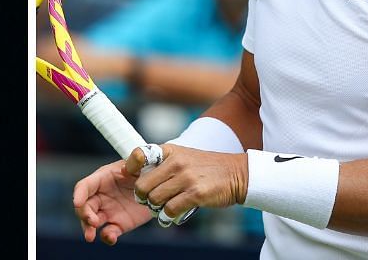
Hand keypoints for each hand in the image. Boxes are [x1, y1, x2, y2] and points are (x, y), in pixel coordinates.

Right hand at [73, 160, 152, 244]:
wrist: (159, 187)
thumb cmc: (147, 170)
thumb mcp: (143, 164)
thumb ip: (136, 162)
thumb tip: (129, 163)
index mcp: (103, 178)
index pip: (85, 186)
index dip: (79, 194)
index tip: (77, 203)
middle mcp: (101, 196)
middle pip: (84, 206)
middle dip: (84, 214)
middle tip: (92, 222)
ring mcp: (108, 211)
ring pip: (91, 221)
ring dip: (88, 228)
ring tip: (90, 237)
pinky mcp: (118, 224)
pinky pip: (108, 232)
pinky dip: (107, 237)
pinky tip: (111, 238)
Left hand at [129, 144, 246, 221]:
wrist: (237, 174)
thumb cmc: (206, 168)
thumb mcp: (183, 156)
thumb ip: (164, 164)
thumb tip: (140, 177)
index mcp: (170, 151)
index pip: (139, 155)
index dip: (131, 168)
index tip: (132, 177)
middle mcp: (175, 162)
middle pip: (142, 185)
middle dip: (142, 197)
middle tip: (147, 201)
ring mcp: (186, 178)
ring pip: (155, 199)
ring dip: (156, 208)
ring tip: (162, 209)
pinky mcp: (195, 194)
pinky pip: (170, 209)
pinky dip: (167, 216)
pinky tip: (170, 216)